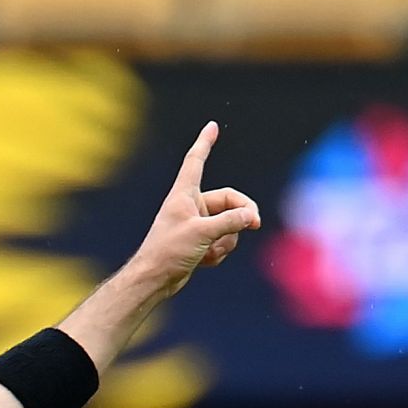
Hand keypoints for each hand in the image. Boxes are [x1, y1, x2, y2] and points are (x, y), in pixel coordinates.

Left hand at [134, 121, 260, 297]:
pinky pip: (222, 242)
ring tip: (208, 251)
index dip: (204, 143)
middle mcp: (190, 206)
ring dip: (226, 241)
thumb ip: (231, 222)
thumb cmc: (168, 252)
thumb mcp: (202, 233)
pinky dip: (218, 252)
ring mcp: (196, 224)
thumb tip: (253, 217)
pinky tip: (202, 262)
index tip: (211, 126)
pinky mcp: (199, 242)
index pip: (196, 161)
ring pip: (229, 226)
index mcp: (184, 194)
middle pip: (230, 201)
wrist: (153, 280)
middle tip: (254, 224)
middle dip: (242, 216)